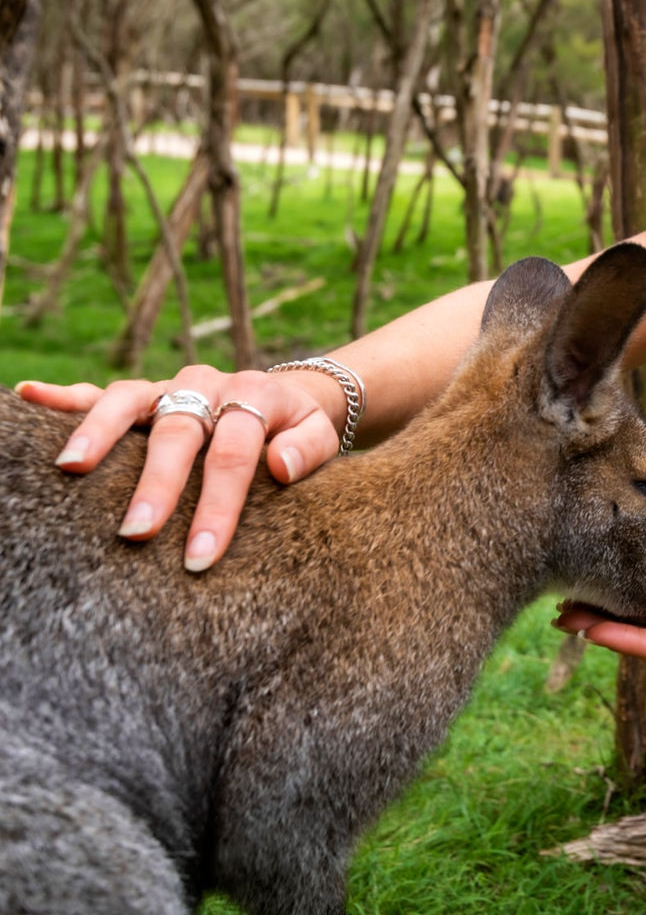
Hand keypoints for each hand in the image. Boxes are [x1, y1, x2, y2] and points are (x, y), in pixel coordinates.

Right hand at [16, 367, 343, 570]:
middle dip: (157, 484)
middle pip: (178, 432)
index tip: (201, 554)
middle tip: (136, 532)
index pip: (234, 454)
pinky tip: (28, 395)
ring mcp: (170, 387)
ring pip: (129, 402)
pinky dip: (64, 395)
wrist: (288, 396)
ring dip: (98, 432)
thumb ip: (308, 449)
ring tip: (71, 467)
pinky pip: (99, 391)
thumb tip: (280, 466)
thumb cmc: (299, 431)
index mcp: (254, 395)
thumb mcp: (322, 436)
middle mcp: (207, 384)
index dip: (218, 505)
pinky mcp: (144, 394)